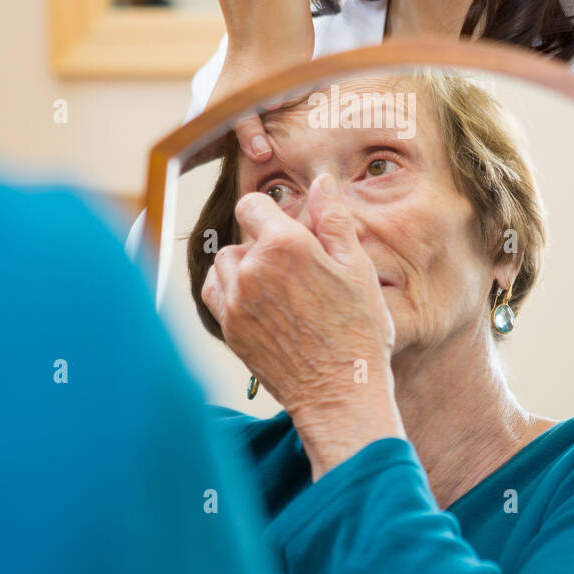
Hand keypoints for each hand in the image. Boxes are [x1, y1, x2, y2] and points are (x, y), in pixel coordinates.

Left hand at [202, 174, 404, 477]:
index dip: (271, 213)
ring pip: (225, 265)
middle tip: (298, 270)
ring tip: (279, 288)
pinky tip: (259, 303)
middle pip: (242, 237)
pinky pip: (216, 294)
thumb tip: (321, 182)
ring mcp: (236, 302)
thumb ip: (333, 219)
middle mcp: (252, 269)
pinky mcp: (230, 329)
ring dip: (245, 268)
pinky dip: (231, 292)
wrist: (340, 392)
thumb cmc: (358, 330)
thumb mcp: (356, 267)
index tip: (289, 230)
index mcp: (284, 245)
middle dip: (264, 244)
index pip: (252, 205)